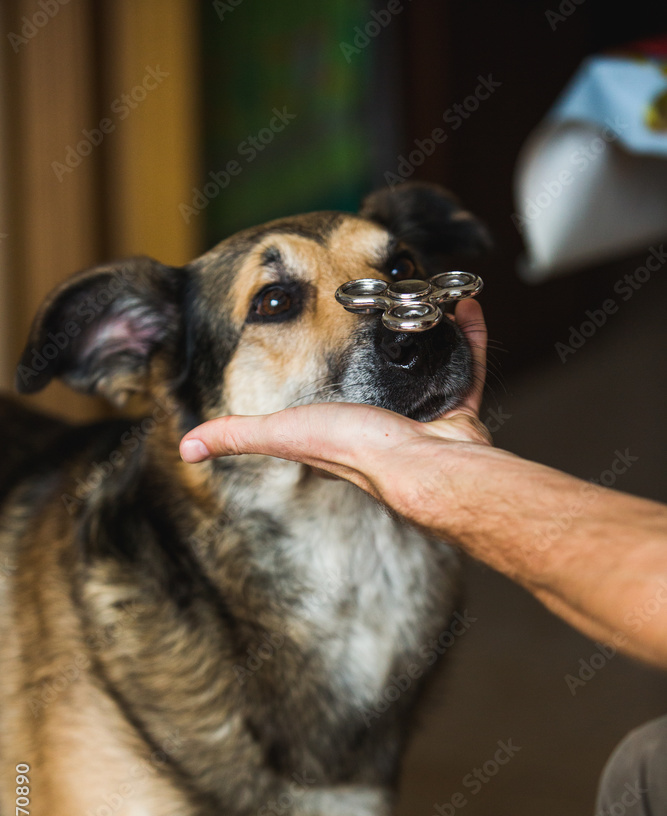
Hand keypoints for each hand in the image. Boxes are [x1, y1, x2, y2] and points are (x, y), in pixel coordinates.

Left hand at [179, 299, 492, 527]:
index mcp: (334, 417)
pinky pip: (466, 358)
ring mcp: (421, 407)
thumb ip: (236, 436)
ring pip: (423, 356)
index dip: (318, 342)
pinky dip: (467, 329)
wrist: (425, 467)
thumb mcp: (281, 433)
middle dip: (376, 327)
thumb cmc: (356, 450)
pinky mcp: (458, 402)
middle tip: (377, 288)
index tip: (319, 299)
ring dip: (421, 323)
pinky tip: (462, 300)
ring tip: (417, 289)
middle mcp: (376, 413)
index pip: (321, 374)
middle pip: (374, 362)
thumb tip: (184, 447)